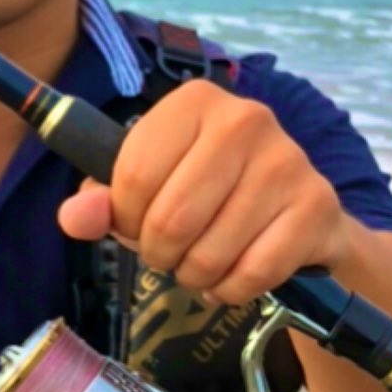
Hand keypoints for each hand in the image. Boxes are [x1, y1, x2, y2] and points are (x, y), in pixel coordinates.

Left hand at [56, 80, 352, 301]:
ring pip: (210, 254)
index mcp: (194, 102)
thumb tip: (75, 217)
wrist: (297, 215)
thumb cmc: (208, 196)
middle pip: (171, 219)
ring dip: (195, 275)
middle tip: (172, 252)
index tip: (140, 223)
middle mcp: (245, 119)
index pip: (133, 177)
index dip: (125, 219)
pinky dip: (232, 290)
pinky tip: (234, 275)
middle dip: (160, 254)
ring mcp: (286, 161)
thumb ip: (103, 202)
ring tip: (204, 261)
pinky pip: (252, 274)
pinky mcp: (316, 205)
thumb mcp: (147, 190)